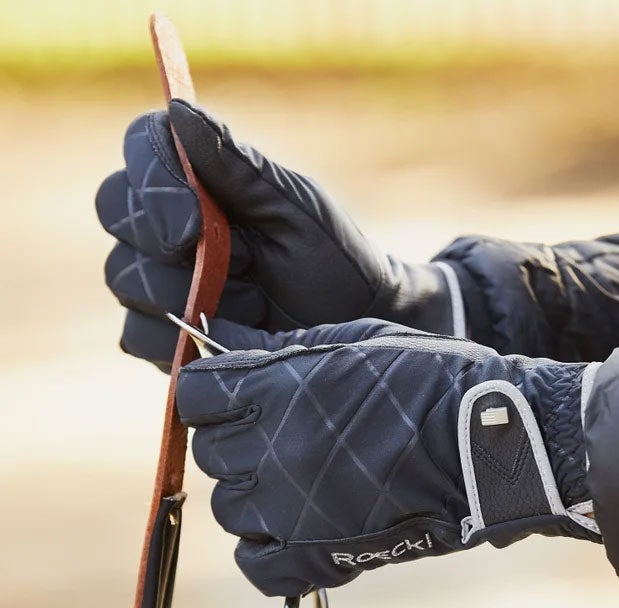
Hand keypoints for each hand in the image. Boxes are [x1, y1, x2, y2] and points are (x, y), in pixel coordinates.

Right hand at [96, 101, 460, 370]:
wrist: (355, 326)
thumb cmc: (331, 258)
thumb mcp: (294, 209)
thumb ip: (239, 167)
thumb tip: (178, 109)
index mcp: (199, 178)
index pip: (141, 148)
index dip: (153, 179)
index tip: (195, 221)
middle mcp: (167, 224)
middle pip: (116, 210)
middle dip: (169, 245)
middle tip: (240, 267)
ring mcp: (160, 280)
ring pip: (124, 278)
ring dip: (183, 296)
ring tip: (251, 305)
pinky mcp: (165, 335)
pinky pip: (138, 335)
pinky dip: (177, 340)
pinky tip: (227, 337)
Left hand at [176, 319, 599, 595]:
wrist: (487, 444)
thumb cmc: (431, 380)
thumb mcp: (355, 341)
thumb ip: (284, 351)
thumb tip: (228, 349)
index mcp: (273, 389)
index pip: (192, 393)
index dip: (211, 392)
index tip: (233, 394)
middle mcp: (268, 450)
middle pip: (208, 451)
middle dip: (238, 439)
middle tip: (284, 434)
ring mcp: (286, 509)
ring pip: (228, 507)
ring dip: (255, 493)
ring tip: (303, 479)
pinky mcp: (314, 557)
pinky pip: (255, 565)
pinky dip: (268, 550)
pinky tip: (300, 527)